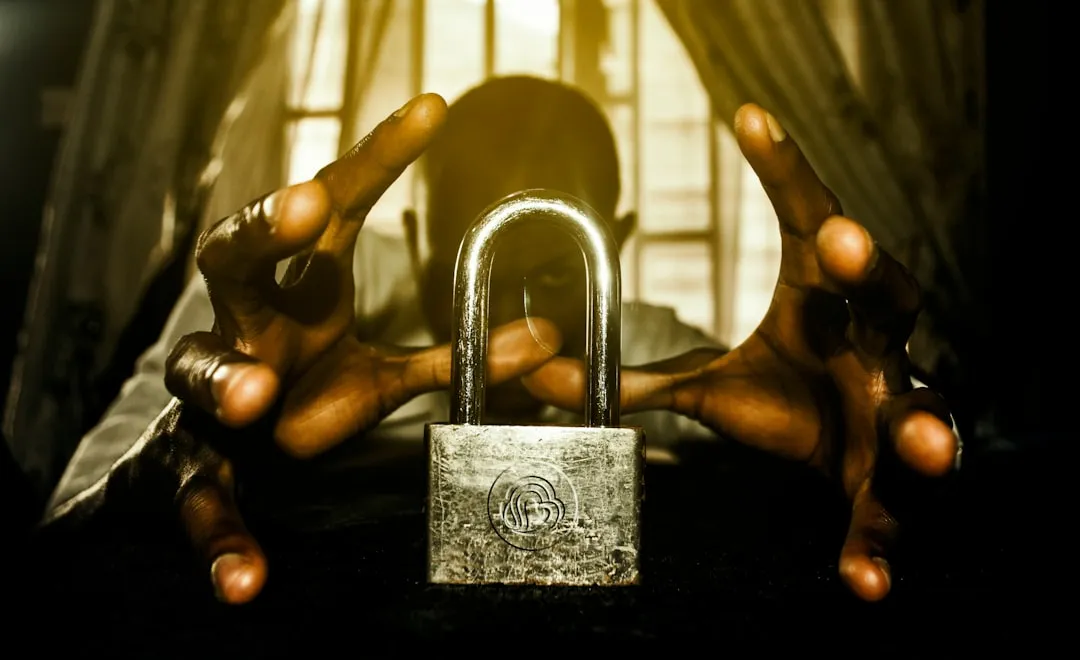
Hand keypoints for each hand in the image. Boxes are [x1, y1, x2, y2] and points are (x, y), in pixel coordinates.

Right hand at [145, 94, 560, 602]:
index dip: (377, 160)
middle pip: (234, 254)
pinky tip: (246, 579)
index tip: (435, 111)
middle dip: (268, 228)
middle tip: (311, 209)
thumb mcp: (379, 371)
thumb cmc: (302, 387)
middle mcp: (245, 323)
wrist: (223, 452)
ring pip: (199, 366)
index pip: (334, 211)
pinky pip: (198, 495)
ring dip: (228, 375)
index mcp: (298, 291)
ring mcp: (211, 391)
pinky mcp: (189, 466)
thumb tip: (546, 335)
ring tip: (260, 395)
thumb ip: (453, 353)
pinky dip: (220, 533)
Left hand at [522, 104, 957, 601]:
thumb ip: (633, 375)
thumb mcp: (709, 381)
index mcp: (824, 302)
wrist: (847, 457)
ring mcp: (892, 410)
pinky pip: (888, 514)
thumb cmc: (790, 396)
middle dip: (867, 269)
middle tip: (842, 241)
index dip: (785, 171)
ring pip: (921, 406)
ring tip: (917, 440)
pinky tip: (866, 587)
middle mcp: (871, 344)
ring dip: (922, 422)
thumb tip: (538, 367)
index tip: (747, 115)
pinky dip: (879, 547)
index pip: (809, 221)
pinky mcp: (887, 481)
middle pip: (888, 295)